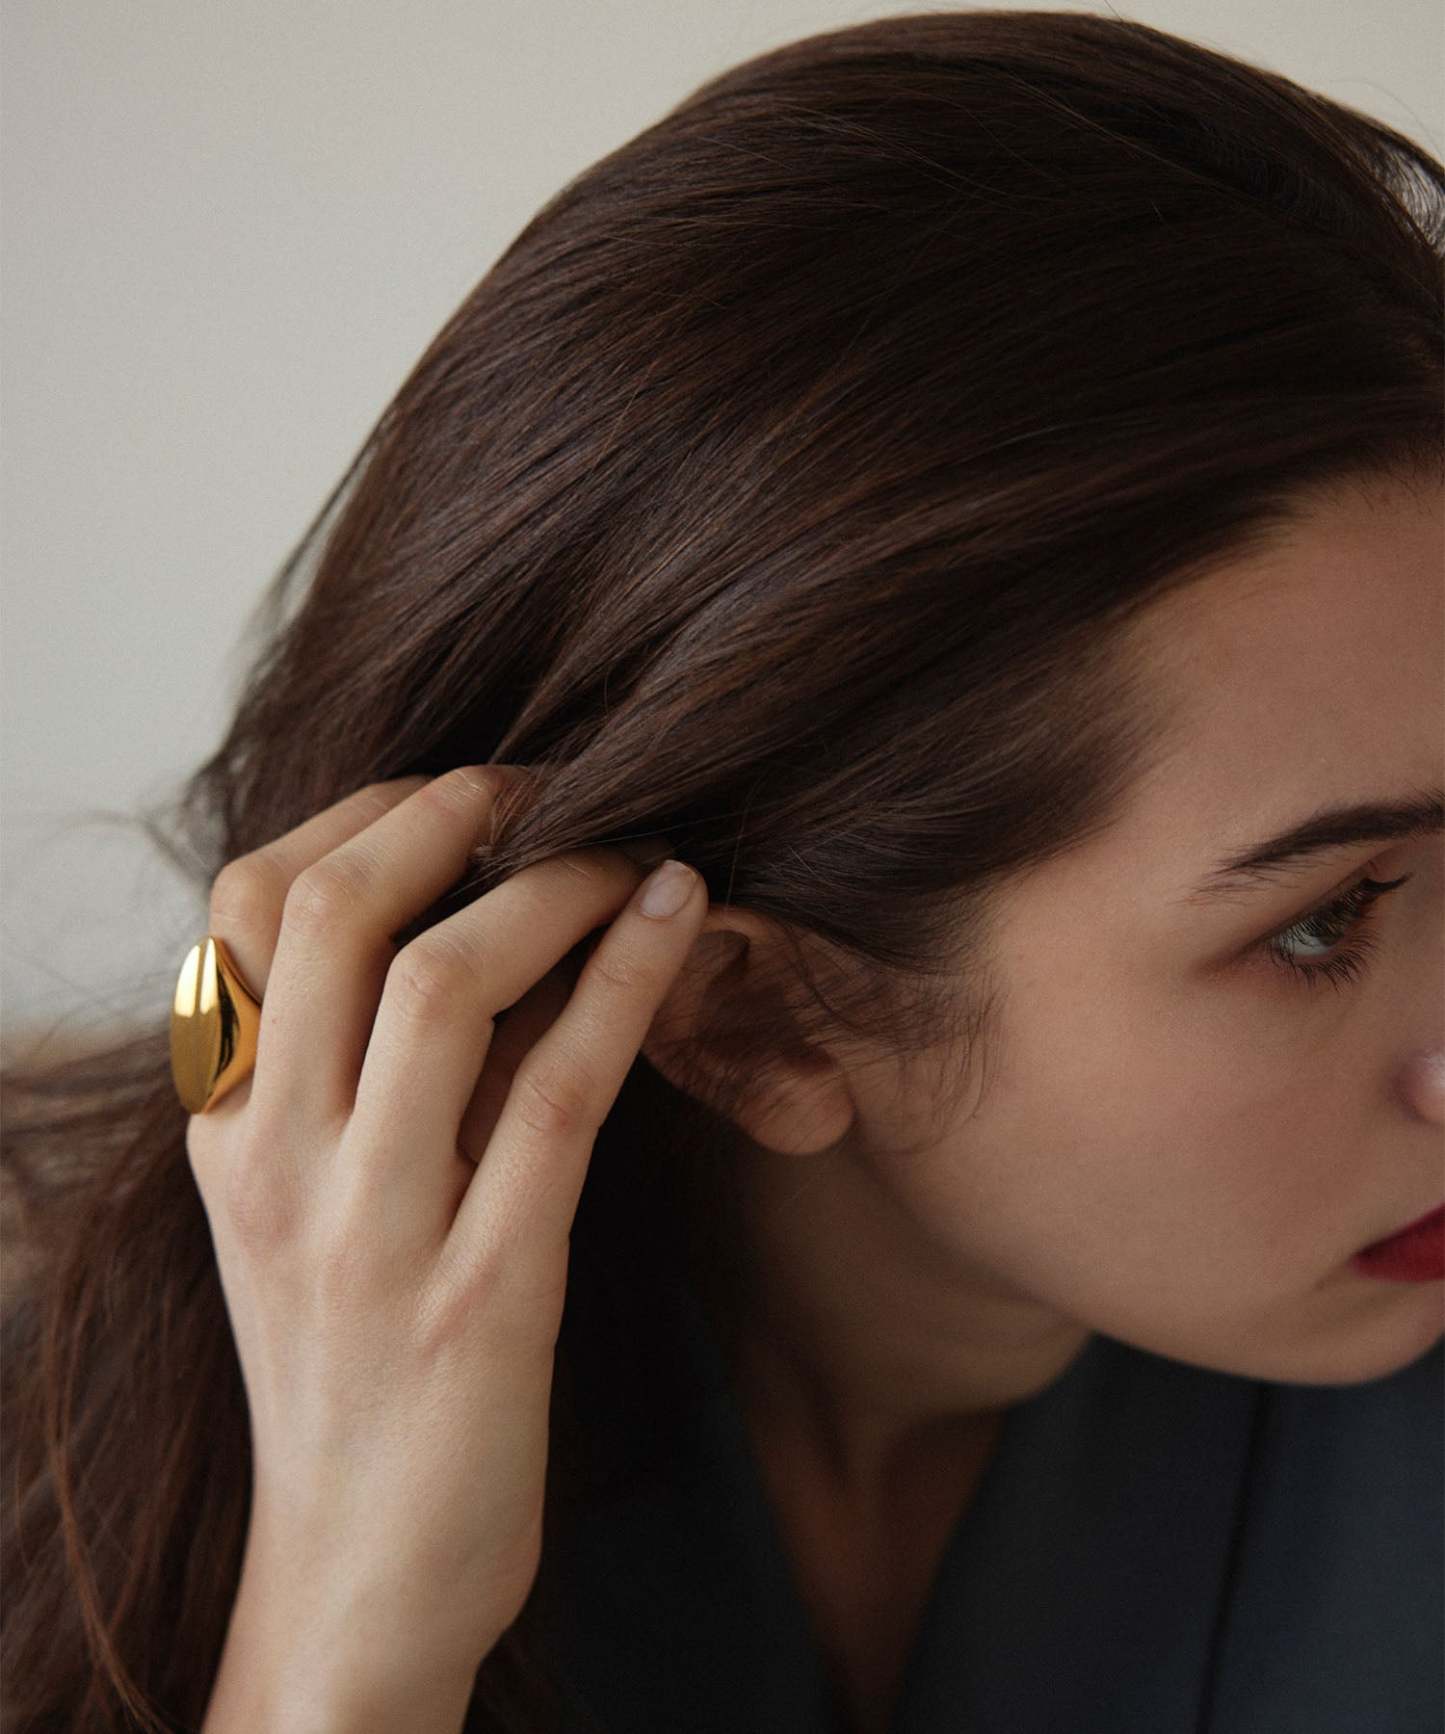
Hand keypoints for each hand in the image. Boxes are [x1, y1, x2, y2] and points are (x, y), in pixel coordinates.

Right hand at [185, 766, 703, 1676]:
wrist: (360, 1572)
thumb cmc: (350, 1360)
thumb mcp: (307, 1206)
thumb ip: (360, 1067)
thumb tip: (470, 914)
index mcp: (226, 1129)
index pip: (249, 905)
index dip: (366, 814)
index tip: (463, 790)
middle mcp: (275, 1164)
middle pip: (335, 913)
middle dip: (451, 814)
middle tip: (548, 789)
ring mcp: (371, 1231)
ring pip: (446, 984)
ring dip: (557, 887)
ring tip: (633, 852)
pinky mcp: (480, 1295)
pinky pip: (558, 1095)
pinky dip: (627, 982)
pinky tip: (680, 919)